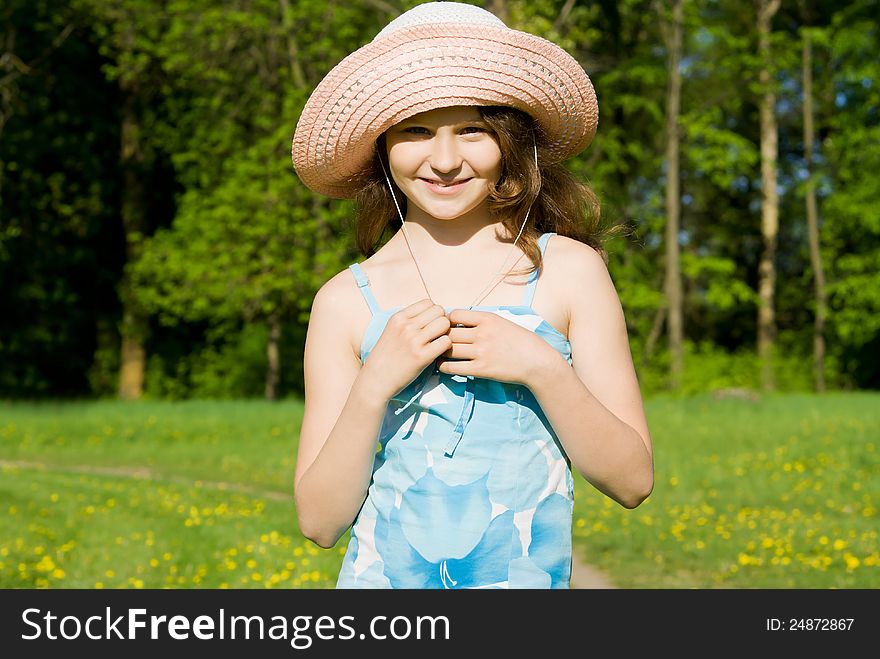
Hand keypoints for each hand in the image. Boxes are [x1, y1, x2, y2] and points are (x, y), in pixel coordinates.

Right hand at [361, 299, 451, 400]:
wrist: (375, 381)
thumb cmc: (385, 358)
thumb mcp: (390, 332)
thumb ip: (408, 321)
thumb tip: (431, 314)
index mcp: (398, 317)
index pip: (428, 302)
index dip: (433, 313)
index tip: (430, 325)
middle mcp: (406, 326)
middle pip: (439, 310)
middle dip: (441, 321)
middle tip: (437, 335)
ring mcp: (414, 340)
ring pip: (444, 324)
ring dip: (445, 333)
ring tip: (438, 343)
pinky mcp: (422, 356)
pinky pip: (446, 342)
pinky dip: (446, 347)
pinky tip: (438, 354)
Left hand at [436, 308, 559, 386]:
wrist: (538, 362)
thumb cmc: (521, 341)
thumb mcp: (503, 322)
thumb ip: (482, 321)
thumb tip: (460, 320)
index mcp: (488, 318)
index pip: (455, 314)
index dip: (447, 320)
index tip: (446, 327)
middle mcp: (482, 333)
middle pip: (449, 332)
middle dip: (440, 337)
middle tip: (435, 341)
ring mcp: (481, 352)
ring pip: (448, 349)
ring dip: (440, 352)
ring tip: (436, 353)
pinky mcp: (481, 369)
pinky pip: (453, 367)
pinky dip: (444, 367)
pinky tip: (442, 366)